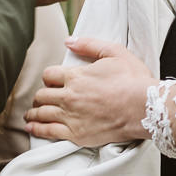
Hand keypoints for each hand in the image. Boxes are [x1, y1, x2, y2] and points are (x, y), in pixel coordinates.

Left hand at [24, 38, 156, 144]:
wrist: (144, 108)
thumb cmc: (133, 80)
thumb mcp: (115, 52)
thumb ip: (89, 45)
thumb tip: (68, 41)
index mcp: (76, 76)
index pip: (49, 75)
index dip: (49, 77)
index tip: (53, 81)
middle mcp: (68, 96)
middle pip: (42, 94)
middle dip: (41, 95)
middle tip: (42, 98)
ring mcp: (70, 116)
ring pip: (41, 113)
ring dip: (34, 112)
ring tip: (31, 113)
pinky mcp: (75, 134)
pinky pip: (48, 131)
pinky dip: (36, 129)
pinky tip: (31, 127)